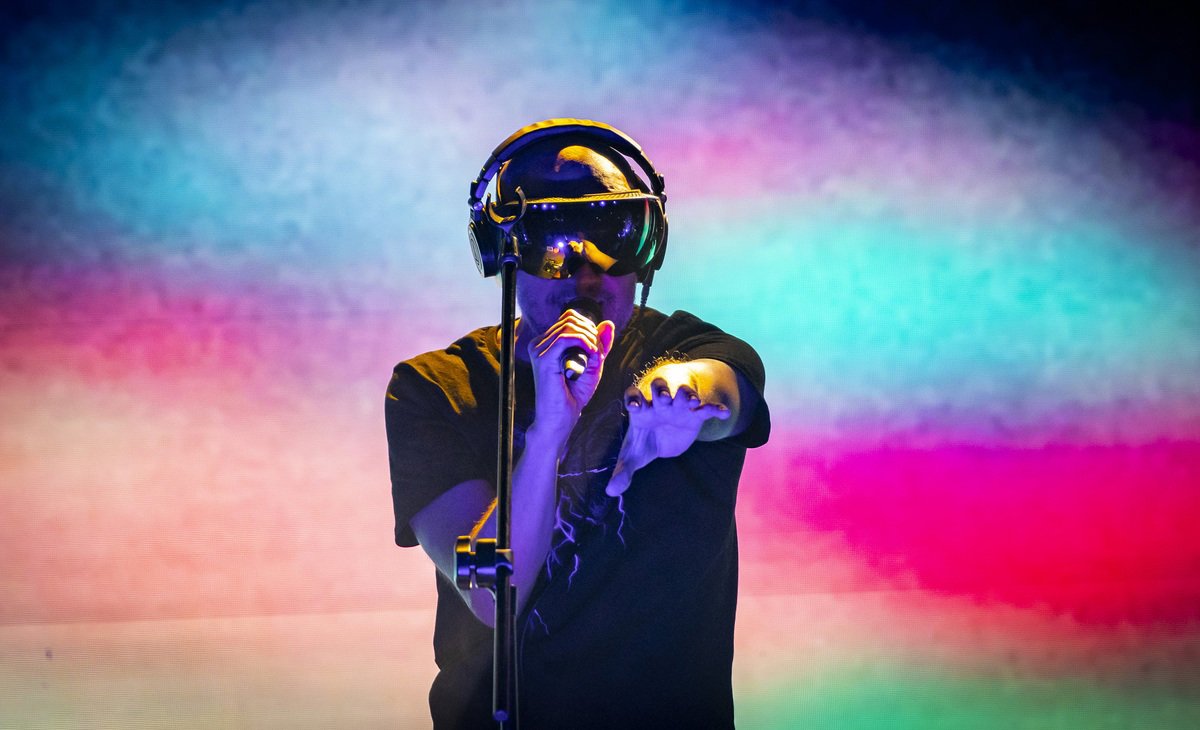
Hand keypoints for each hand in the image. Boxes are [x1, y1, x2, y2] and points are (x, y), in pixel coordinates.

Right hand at [526, 308, 615, 446]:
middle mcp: (539, 344)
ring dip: (589, 338)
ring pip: (569, 326)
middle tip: (598, 353)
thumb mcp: (592, 365)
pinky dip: (584, 342)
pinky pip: (566, 337)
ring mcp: (539, 350)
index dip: (588, 326)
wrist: (560, 419)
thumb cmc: (573, 395)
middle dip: (590, 332)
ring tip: (595, 356)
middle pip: (569, 318)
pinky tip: (591, 355)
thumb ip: (599, 344)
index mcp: (546, 344)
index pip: (568, 318)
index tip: (597, 347)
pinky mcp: (543, 359)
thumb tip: (608, 323)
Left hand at [606, 373, 730, 496]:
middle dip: (661, 390)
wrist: (665, 437)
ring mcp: (678, 407)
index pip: (634, 396)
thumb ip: (622, 472)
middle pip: (659, 387)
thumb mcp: (632, 457)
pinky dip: (715, 408)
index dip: (633, 398)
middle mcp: (659, 404)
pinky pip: (706, 408)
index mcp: (641, 410)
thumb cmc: (645, 441)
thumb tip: (610, 491)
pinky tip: (723, 412)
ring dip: (687, 394)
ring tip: (691, 401)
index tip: (634, 406)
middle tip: (664, 397)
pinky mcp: (695, 415)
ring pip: (683, 392)